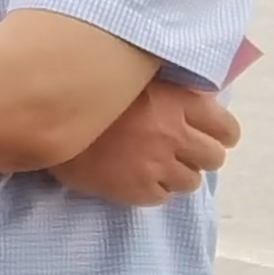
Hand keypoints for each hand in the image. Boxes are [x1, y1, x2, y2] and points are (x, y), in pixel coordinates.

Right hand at [49, 80, 239, 207]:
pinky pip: (162, 197)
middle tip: (180, 150)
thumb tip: (204, 99)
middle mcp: (173, 133)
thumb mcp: (135, 77)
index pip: (226, 128)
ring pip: (190, 182)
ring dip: (177, 173)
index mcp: (178, 101)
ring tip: (154, 163)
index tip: (209, 135)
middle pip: (214, 158)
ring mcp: (157, 164)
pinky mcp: (137, 189)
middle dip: (200, 155)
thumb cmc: (91, 92)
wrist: (46, 117)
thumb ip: (172, 87)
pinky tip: (135, 174)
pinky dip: (153, 188)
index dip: (220, 134)